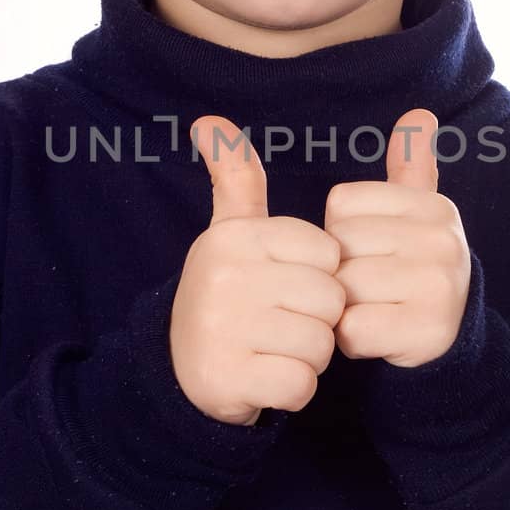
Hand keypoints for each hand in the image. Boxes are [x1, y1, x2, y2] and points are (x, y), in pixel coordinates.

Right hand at [169, 115, 346, 425]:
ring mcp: (222, 328)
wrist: (178, 371)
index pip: (329, 254)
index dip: (319, 277)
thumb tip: (210, 119)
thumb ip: (236, 177)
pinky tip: (264, 379)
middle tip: (280, 325)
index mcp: (236, 236)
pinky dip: (292, 391)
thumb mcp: (231, 232)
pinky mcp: (227, 377)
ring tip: (271, 350)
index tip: (284, 286)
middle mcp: (225, 275)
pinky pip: (301, 385)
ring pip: (320, 344)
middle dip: (318, 321)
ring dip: (307, 358)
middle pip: (331, 300)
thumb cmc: (227, 295)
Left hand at [324, 108, 470, 367]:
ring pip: (343, 289)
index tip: (374, 250)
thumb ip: (411, 166)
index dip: (342, 232)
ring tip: (375, 310)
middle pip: (339, 245)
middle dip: (341, 271)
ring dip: (345, 308)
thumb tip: (419, 113)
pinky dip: (354, 340)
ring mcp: (439, 285)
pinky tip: (379, 336)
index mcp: (432, 206)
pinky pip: (354, 330)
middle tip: (373, 287)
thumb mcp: (414, 214)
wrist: (446, 340)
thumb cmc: (414, 269)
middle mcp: (442, 239)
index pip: (341, 204)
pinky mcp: (428, 330)